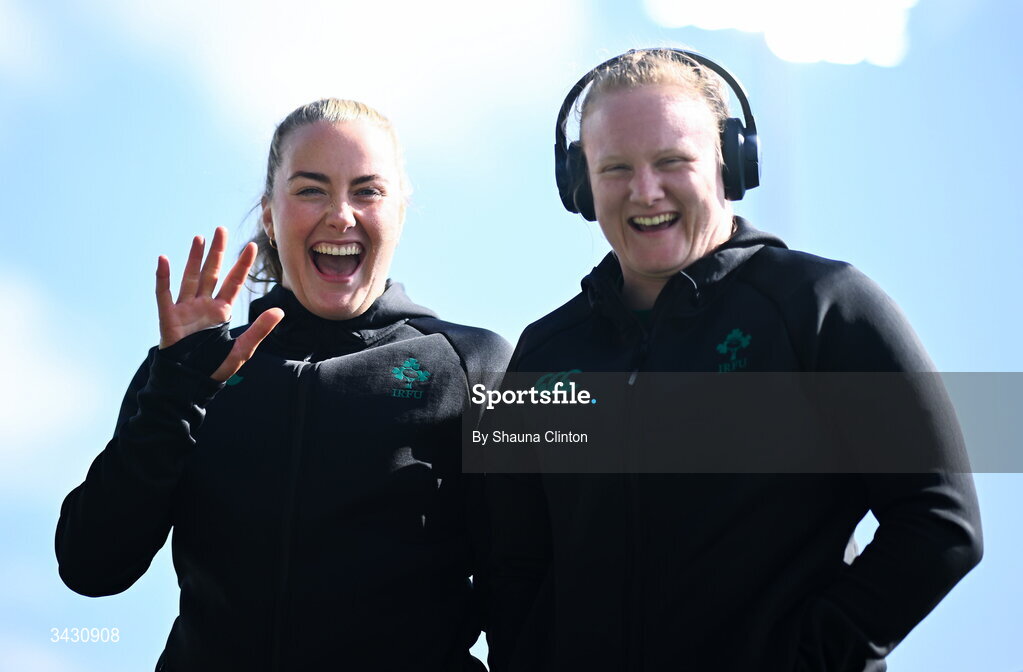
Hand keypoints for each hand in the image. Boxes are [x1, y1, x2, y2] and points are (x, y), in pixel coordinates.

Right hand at [156, 227, 283, 381]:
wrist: (189, 383)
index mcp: (221, 311)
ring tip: (199, 237)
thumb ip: (259, 330)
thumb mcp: (242, 349)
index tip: (251, 246)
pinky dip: (163, 277)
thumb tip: (280, 311)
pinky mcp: (168, 318)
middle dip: (217, 252)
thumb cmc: (215, 367)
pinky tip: (164, 260)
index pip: (233, 282)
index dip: (241, 265)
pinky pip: (164, 294)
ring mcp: (185, 310)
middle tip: (222, 229)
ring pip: (190, 278)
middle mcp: (204, 306)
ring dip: (193, 258)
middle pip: (211, 273)